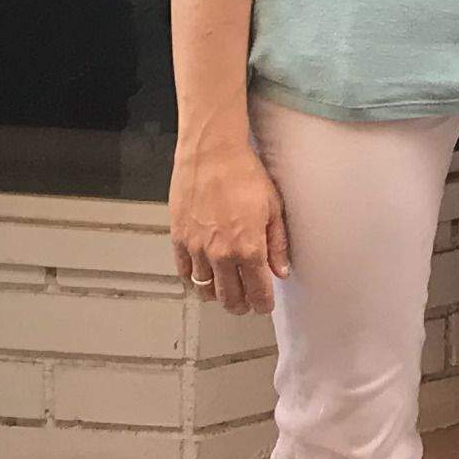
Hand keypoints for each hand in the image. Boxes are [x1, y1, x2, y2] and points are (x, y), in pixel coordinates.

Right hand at [168, 137, 290, 315]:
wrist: (211, 153)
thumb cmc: (245, 174)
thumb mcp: (273, 207)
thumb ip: (278, 244)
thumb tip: (280, 272)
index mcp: (249, 248)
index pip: (257, 293)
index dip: (262, 304)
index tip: (264, 304)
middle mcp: (221, 254)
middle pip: (230, 298)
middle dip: (241, 305)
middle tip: (246, 302)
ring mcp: (197, 249)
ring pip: (205, 290)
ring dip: (217, 295)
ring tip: (225, 289)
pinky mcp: (179, 239)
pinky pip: (184, 273)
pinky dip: (194, 280)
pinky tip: (204, 275)